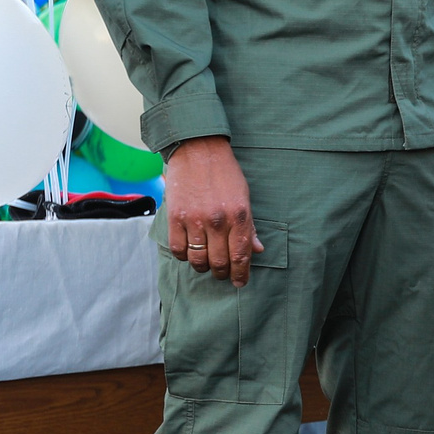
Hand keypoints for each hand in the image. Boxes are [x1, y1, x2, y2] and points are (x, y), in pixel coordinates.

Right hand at [163, 137, 260, 286]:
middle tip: (223, 274)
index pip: (241, 256)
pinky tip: (189, 251)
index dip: (241, 274)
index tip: (239, 283)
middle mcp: (218, 221)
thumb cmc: (225, 173)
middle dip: (222, 274)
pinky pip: (178, 249)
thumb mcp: (244, 197)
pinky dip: (184, 256)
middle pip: (219, 262)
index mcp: (239, 216)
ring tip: (206, 264)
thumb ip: (249, 226)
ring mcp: (195, 220)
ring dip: (203, 267)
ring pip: (198, 260)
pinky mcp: (175, 217)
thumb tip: (257, 250)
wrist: (197, 150)